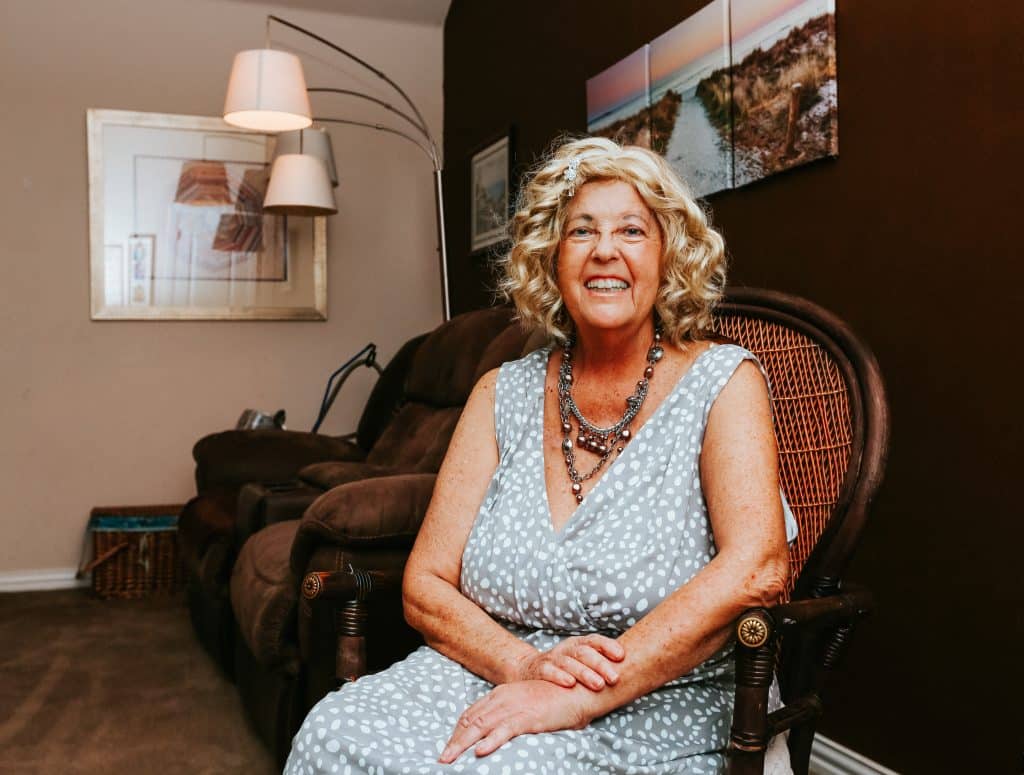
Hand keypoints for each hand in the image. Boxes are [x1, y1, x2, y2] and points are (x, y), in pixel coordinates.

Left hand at [439, 680, 590, 762]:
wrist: (578, 690)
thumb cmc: (555, 698)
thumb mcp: (527, 702)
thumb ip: (511, 712)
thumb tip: (497, 729)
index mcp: (502, 694)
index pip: (472, 712)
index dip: (458, 730)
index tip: (449, 745)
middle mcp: (504, 698)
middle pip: (471, 720)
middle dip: (454, 740)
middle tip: (442, 758)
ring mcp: (515, 707)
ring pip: (481, 726)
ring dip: (463, 744)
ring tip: (450, 759)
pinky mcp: (528, 717)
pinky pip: (505, 730)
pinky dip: (491, 741)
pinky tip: (480, 752)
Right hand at [514, 635, 624, 690]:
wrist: (529, 670)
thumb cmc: (564, 669)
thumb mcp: (580, 662)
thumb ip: (599, 665)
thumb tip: (629, 671)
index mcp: (578, 644)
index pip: (594, 640)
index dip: (608, 646)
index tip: (622, 656)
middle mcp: (566, 648)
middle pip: (584, 652)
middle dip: (601, 665)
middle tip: (615, 678)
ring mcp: (552, 658)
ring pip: (569, 662)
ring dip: (585, 673)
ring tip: (598, 685)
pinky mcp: (540, 669)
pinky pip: (549, 671)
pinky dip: (559, 676)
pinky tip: (570, 684)